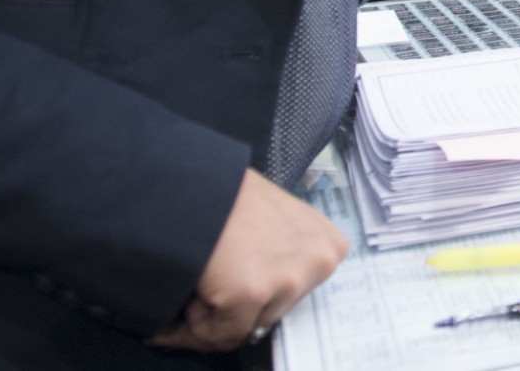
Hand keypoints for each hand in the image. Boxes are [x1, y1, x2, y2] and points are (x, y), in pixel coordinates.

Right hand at [149, 170, 346, 352]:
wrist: (196, 186)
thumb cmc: (234, 199)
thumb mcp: (282, 222)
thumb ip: (287, 255)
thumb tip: (268, 290)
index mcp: (331, 246)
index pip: (297, 294)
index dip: (263, 297)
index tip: (236, 292)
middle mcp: (320, 263)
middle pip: (274, 312)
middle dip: (239, 308)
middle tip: (212, 289)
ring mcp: (289, 280)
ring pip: (248, 326)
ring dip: (217, 316)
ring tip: (203, 286)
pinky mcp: (252, 294)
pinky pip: (220, 334)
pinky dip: (194, 328)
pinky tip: (188, 300)